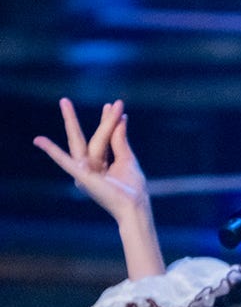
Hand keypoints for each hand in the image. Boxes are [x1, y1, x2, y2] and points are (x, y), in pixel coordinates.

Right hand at [33, 98, 148, 225]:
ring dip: (90, 123)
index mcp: (100, 164)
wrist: (134, 207)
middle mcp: (89, 167)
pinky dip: (52, 151)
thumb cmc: (133, 189)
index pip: (102, 138)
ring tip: (66, 103)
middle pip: (89, 138)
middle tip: (65, 100)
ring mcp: (84, 172)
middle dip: (80, 119)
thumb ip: (120, 140)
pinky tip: (39, 141)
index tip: (112, 105)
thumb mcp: (127, 159)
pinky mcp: (82, 177)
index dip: (107, 121)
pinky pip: (65, 162)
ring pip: (89, 143)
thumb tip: (121, 118)